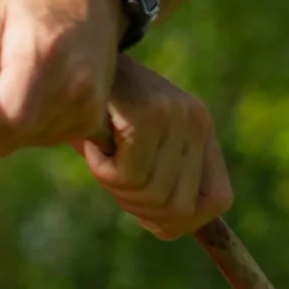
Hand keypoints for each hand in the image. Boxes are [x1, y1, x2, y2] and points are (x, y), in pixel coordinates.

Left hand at [0, 0, 121, 155]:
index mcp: (42, 54)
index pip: (9, 119)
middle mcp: (72, 85)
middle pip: (15, 136)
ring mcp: (87, 105)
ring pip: (27, 141)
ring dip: (12, 123)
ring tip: (16, 82)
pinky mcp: (93, 117)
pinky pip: (48, 139)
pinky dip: (33, 125)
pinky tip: (37, 92)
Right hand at [78, 57, 231, 239]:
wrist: (70, 60)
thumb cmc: (97, 114)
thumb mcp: (134, 149)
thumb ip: (156, 182)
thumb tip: (168, 227)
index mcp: (200, 131)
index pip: (218, 200)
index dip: (180, 220)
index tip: (146, 214)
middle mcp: (196, 122)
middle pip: (178, 208)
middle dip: (137, 206)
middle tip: (111, 174)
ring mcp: (176, 117)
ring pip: (149, 193)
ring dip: (113, 184)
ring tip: (100, 152)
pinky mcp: (149, 114)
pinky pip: (127, 175)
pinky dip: (101, 169)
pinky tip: (92, 142)